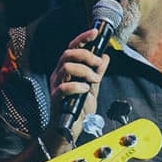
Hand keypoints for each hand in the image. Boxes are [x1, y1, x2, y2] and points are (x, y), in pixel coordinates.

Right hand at [46, 27, 110, 146]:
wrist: (70, 129)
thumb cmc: (78, 109)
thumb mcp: (92, 88)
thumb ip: (97, 73)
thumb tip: (105, 56)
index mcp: (66, 69)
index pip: (72, 48)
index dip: (83, 38)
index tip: (95, 32)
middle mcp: (59, 74)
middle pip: (68, 53)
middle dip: (86, 55)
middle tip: (98, 65)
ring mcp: (56, 85)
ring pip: (66, 66)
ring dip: (85, 71)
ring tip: (94, 80)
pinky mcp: (56, 97)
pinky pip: (64, 86)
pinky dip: (77, 86)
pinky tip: (85, 90)